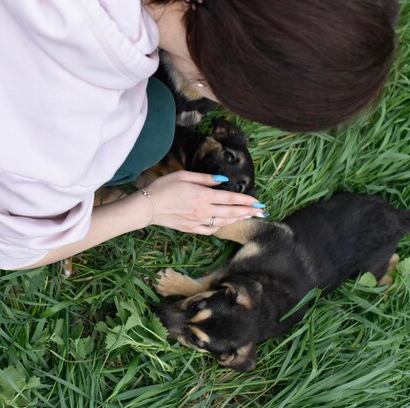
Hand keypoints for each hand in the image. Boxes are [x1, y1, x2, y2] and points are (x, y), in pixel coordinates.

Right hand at [144, 170, 265, 234]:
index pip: (230, 199)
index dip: (246, 201)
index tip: (258, 202)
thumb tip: (222, 180)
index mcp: (203, 196)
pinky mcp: (190, 228)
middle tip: (262, 212)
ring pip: (223, 222)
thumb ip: (205, 178)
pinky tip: (226, 224)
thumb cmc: (164, 187)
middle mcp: (203, 210)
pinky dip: (221, 227)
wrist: (148, 206)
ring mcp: (197, 221)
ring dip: (237, 219)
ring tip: (249, 217)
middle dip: (248, 212)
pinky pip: (210, 230)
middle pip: (231, 212)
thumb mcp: (183, 176)